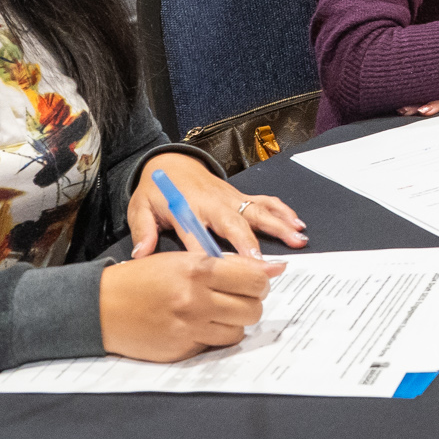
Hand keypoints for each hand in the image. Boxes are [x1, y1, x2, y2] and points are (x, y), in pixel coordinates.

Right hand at [98, 251, 280, 361]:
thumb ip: (226, 265)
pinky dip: (214, 336)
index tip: (258, 281)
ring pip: (239, 330)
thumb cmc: (142, 279)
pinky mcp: (182, 350)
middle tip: (237, 297)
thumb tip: (272, 269)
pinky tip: (197, 325)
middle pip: (253, 308)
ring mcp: (189, 328)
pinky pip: (216, 345)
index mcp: (197, 270)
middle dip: (251, 303)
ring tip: (216, 312)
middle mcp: (195, 300)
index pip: (254, 279)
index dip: (261, 281)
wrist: (101, 307)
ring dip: (234, 322)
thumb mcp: (181, 259)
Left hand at [126, 152, 307, 257]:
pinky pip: (264, 202)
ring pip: (257, 212)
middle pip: (234, 225)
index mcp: (187, 208)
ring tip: (297, 239)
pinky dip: (283, 211)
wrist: (173, 163)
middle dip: (248, 244)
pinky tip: (298, 223)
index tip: (216, 275)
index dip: (205, 255)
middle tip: (261, 264)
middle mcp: (213, 204)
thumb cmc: (157, 189)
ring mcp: (230, 199)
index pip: (196, 236)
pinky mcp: (240, 197)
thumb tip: (141, 255)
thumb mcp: (140, 207)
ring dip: (278, 225)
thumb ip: (143, 230)